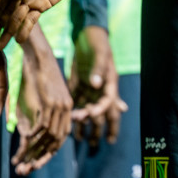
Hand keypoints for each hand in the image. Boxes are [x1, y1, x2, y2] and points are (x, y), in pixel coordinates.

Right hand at [12, 39, 71, 174]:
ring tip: (20, 162)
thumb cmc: (36, 73)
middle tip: (26, 170)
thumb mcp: (40, 97)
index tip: (34, 164)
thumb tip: (30, 134)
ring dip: (34, 151)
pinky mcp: (51, 101)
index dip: (48, 153)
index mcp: (67, 108)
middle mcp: (67, 109)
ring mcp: (60, 105)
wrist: (38, 54)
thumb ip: (39, 115)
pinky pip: (44, 125)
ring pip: (50, 136)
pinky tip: (24, 142)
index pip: (61, 138)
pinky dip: (34, 137)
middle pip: (57, 142)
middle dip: (40, 159)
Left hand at [70, 25, 124, 146]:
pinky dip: (73, 112)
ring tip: (80, 139)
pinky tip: (68, 123)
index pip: (107, 103)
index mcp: (109, 84)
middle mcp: (100, 90)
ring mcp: (90, 89)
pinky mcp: (79, 85)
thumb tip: (96, 83)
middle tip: (93, 144)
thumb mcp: (100, 54)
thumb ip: (98, 69)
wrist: (88, 33)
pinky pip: (77, 102)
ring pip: (88, 110)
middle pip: (101, 113)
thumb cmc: (97, 42)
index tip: (91, 114)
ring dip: (85, 124)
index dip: (100, 111)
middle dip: (99, 128)